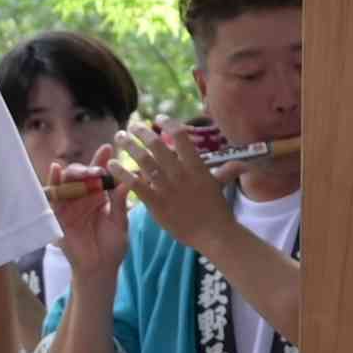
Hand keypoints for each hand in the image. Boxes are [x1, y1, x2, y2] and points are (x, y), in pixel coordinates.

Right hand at [49, 156, 128, 264]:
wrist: (100, 269)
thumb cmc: (112, 247)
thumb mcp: (120, 223)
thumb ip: (120, 203)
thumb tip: (128, 180)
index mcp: (99, 196)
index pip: (100, 174)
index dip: (103, 160)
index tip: (109, 148)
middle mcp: (83, 197)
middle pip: (82, 174)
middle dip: (89, 167)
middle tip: (99, 169)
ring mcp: (70, 205)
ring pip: (68, 181)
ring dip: (74, 173)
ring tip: (84, 171)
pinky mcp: (58, 215)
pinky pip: (53, 196)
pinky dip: (53, 181)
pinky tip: (56, 169)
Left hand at [122, 124, 241, 253]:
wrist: (213, 234)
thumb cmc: (218, 211)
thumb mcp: (221, 185)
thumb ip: (227, 171)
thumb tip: (241, 164)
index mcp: (196, 165)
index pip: (181, 136)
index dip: (168, 123)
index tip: (159, 118)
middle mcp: (180, 172)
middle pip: (157, 145)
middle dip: (142, 131)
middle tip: (132, 126)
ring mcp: (166, 187)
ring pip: (143, 160)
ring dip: (129, 146)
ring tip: (120, 137)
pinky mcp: (155, 203)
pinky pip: (135, 183)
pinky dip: (121, 172)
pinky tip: (111, 164)